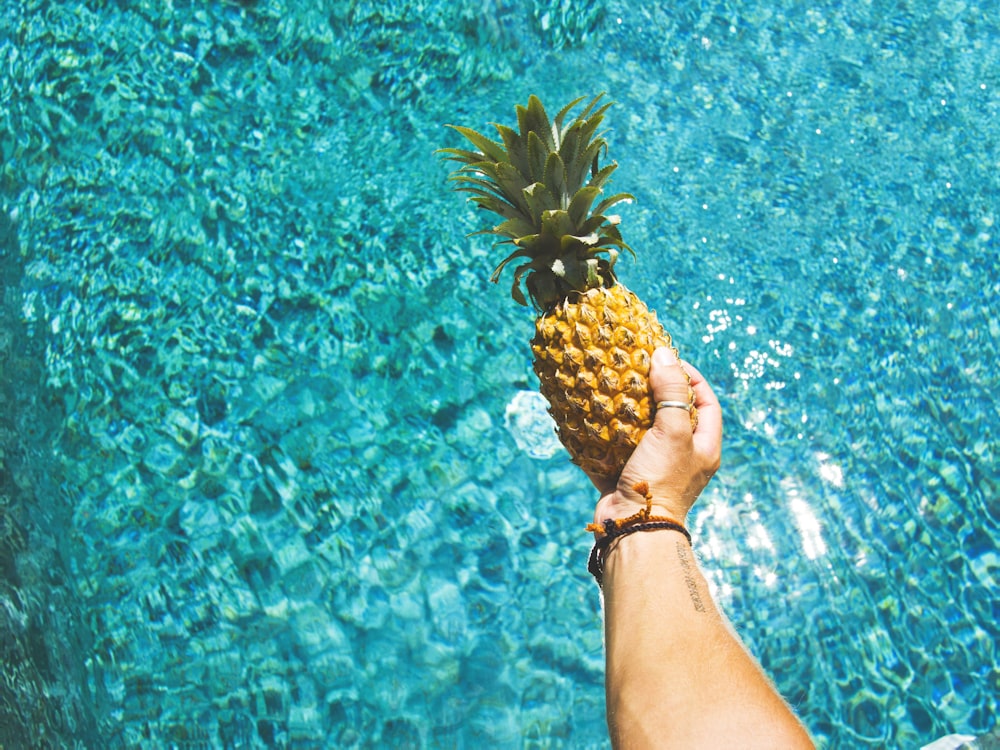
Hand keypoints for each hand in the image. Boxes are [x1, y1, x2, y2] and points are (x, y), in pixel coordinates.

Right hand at [591, 347, 721, 525]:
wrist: (633, 528)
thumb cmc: (661, 479)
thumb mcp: (673, 430)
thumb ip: (672, 391)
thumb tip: (664, 354)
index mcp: (703, 448)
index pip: (706, 402)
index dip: (691, 378)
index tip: (668, 360)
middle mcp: (681, 458)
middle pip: (671, 415)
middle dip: (653, 391)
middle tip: (635, 370)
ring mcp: (653, 468)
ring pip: (639, 431)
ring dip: (625, 410)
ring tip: (610, 387)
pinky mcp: (626, 477)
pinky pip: (613, 449)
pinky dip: (602, 434)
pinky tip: (590, 415)